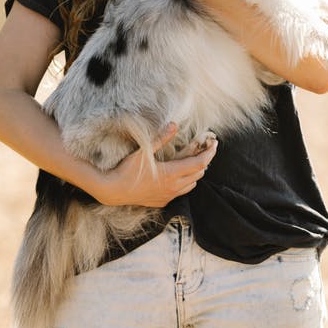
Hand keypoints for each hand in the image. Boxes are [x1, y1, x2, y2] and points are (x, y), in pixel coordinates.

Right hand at [95, 123, 217, 207]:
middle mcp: (173, 187)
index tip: (214, 144)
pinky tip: (179, 175)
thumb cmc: (127, 170)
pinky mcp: (162, 202)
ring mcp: (168, 196)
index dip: (209, 153)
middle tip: (204, 149)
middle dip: (204, 161)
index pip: (199, 163)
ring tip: (193, 160)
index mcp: (172, 174)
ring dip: (196, 173)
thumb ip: (161, 138)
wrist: (113, 191)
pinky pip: (181, 192)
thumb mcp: (144, 151)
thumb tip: (174, 125)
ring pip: (192, 185)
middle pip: (199, 174)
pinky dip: (186, 182)